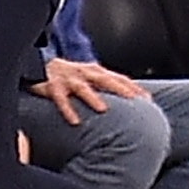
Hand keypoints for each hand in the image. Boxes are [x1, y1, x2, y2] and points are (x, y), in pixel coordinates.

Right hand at [31, 57, 150, 125]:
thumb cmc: (70, 77)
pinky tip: (74, 121)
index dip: (134, 88)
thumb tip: (128, 104)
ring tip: (103, 110)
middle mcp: (85, 72)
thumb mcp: (90, 79)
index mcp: (96, 71)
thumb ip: (106, 88)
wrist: (40, 67)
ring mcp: (69, 78)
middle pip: (106, 80)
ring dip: (93, 98)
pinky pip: (61, 99)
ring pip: (83, 88)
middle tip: (135, 101)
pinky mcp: (53, 86)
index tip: (148, 99)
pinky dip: (67, 109)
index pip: (119, 78)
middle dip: (121, 90)